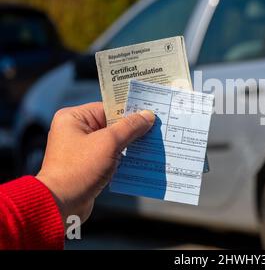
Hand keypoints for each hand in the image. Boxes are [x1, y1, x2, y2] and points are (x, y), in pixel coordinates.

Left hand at [36, 102, 154, 223]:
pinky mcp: (87, 165)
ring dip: (130, 145)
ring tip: (152, 144)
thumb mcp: (108, 143)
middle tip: (156, 129)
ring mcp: (81, 149)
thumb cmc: (80, 168)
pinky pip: (110, 156)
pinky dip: (124, 158)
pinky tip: (141, 159)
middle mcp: (75, 130)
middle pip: (112, 124)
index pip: (108, 108)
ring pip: (113, 141)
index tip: (151, 113)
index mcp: (73, 118)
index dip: (130, 111)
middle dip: (133, 129)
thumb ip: (130, 127)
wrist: (60, 205)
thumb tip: (148, 115)